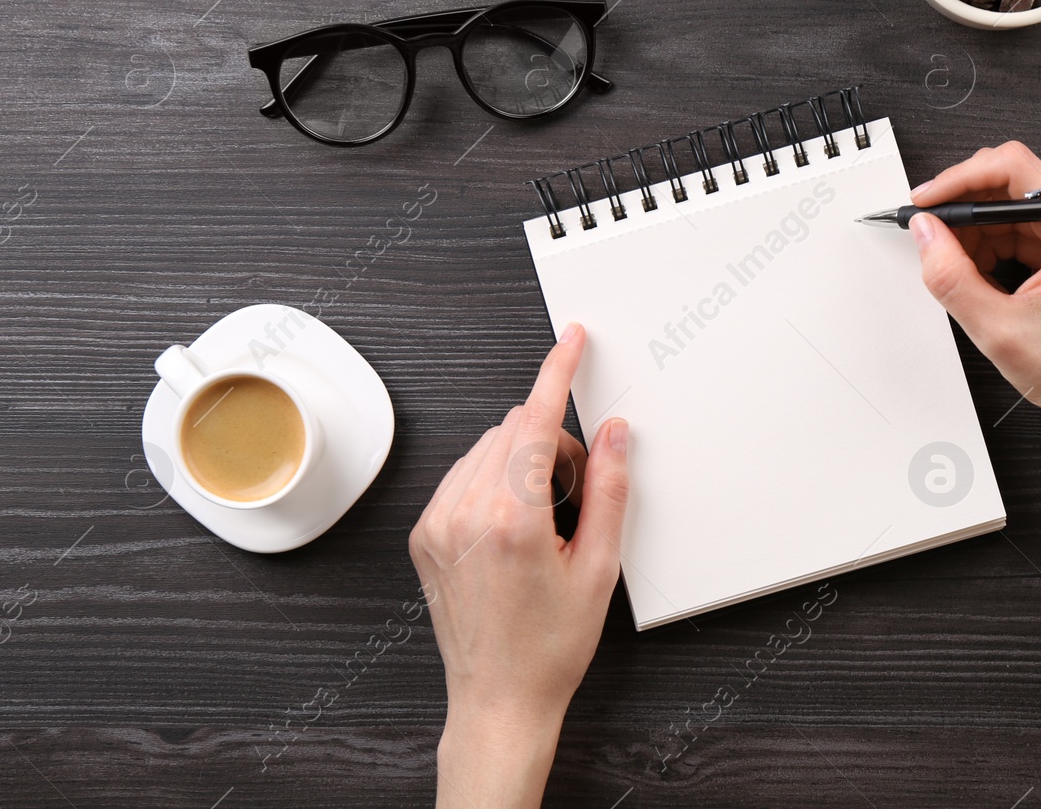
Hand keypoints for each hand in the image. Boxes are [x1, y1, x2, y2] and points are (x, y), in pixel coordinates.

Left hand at [408, 322, 628, 808]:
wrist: (498, 699)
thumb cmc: (550, 646)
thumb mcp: (600, 568)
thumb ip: (611, 490)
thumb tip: (615, 433)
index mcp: (513, 519)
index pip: (536, 421)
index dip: (557, 373)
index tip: (569, 341)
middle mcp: (466, 513)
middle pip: (513, 430)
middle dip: (553, 442)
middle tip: (577, 496)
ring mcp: (437, 522)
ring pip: (486, 448)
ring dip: (521, 459)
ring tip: (545, 519)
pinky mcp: (424, 534)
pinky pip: (462, 475)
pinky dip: (492, 480)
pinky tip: (515, 522)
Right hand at [909, 141, 1040, 441]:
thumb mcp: (995, 328)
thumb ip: (950, 277)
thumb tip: (925, 234)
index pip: (1012, 167)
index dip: (959, 179)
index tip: (927, 201)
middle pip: (1008, 180)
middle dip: (963, 208)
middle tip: (932, 235)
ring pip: (1007, 205)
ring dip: (974, 231)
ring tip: (960, 271)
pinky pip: (1017, 226)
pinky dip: (989, 244)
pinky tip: (978, 275)